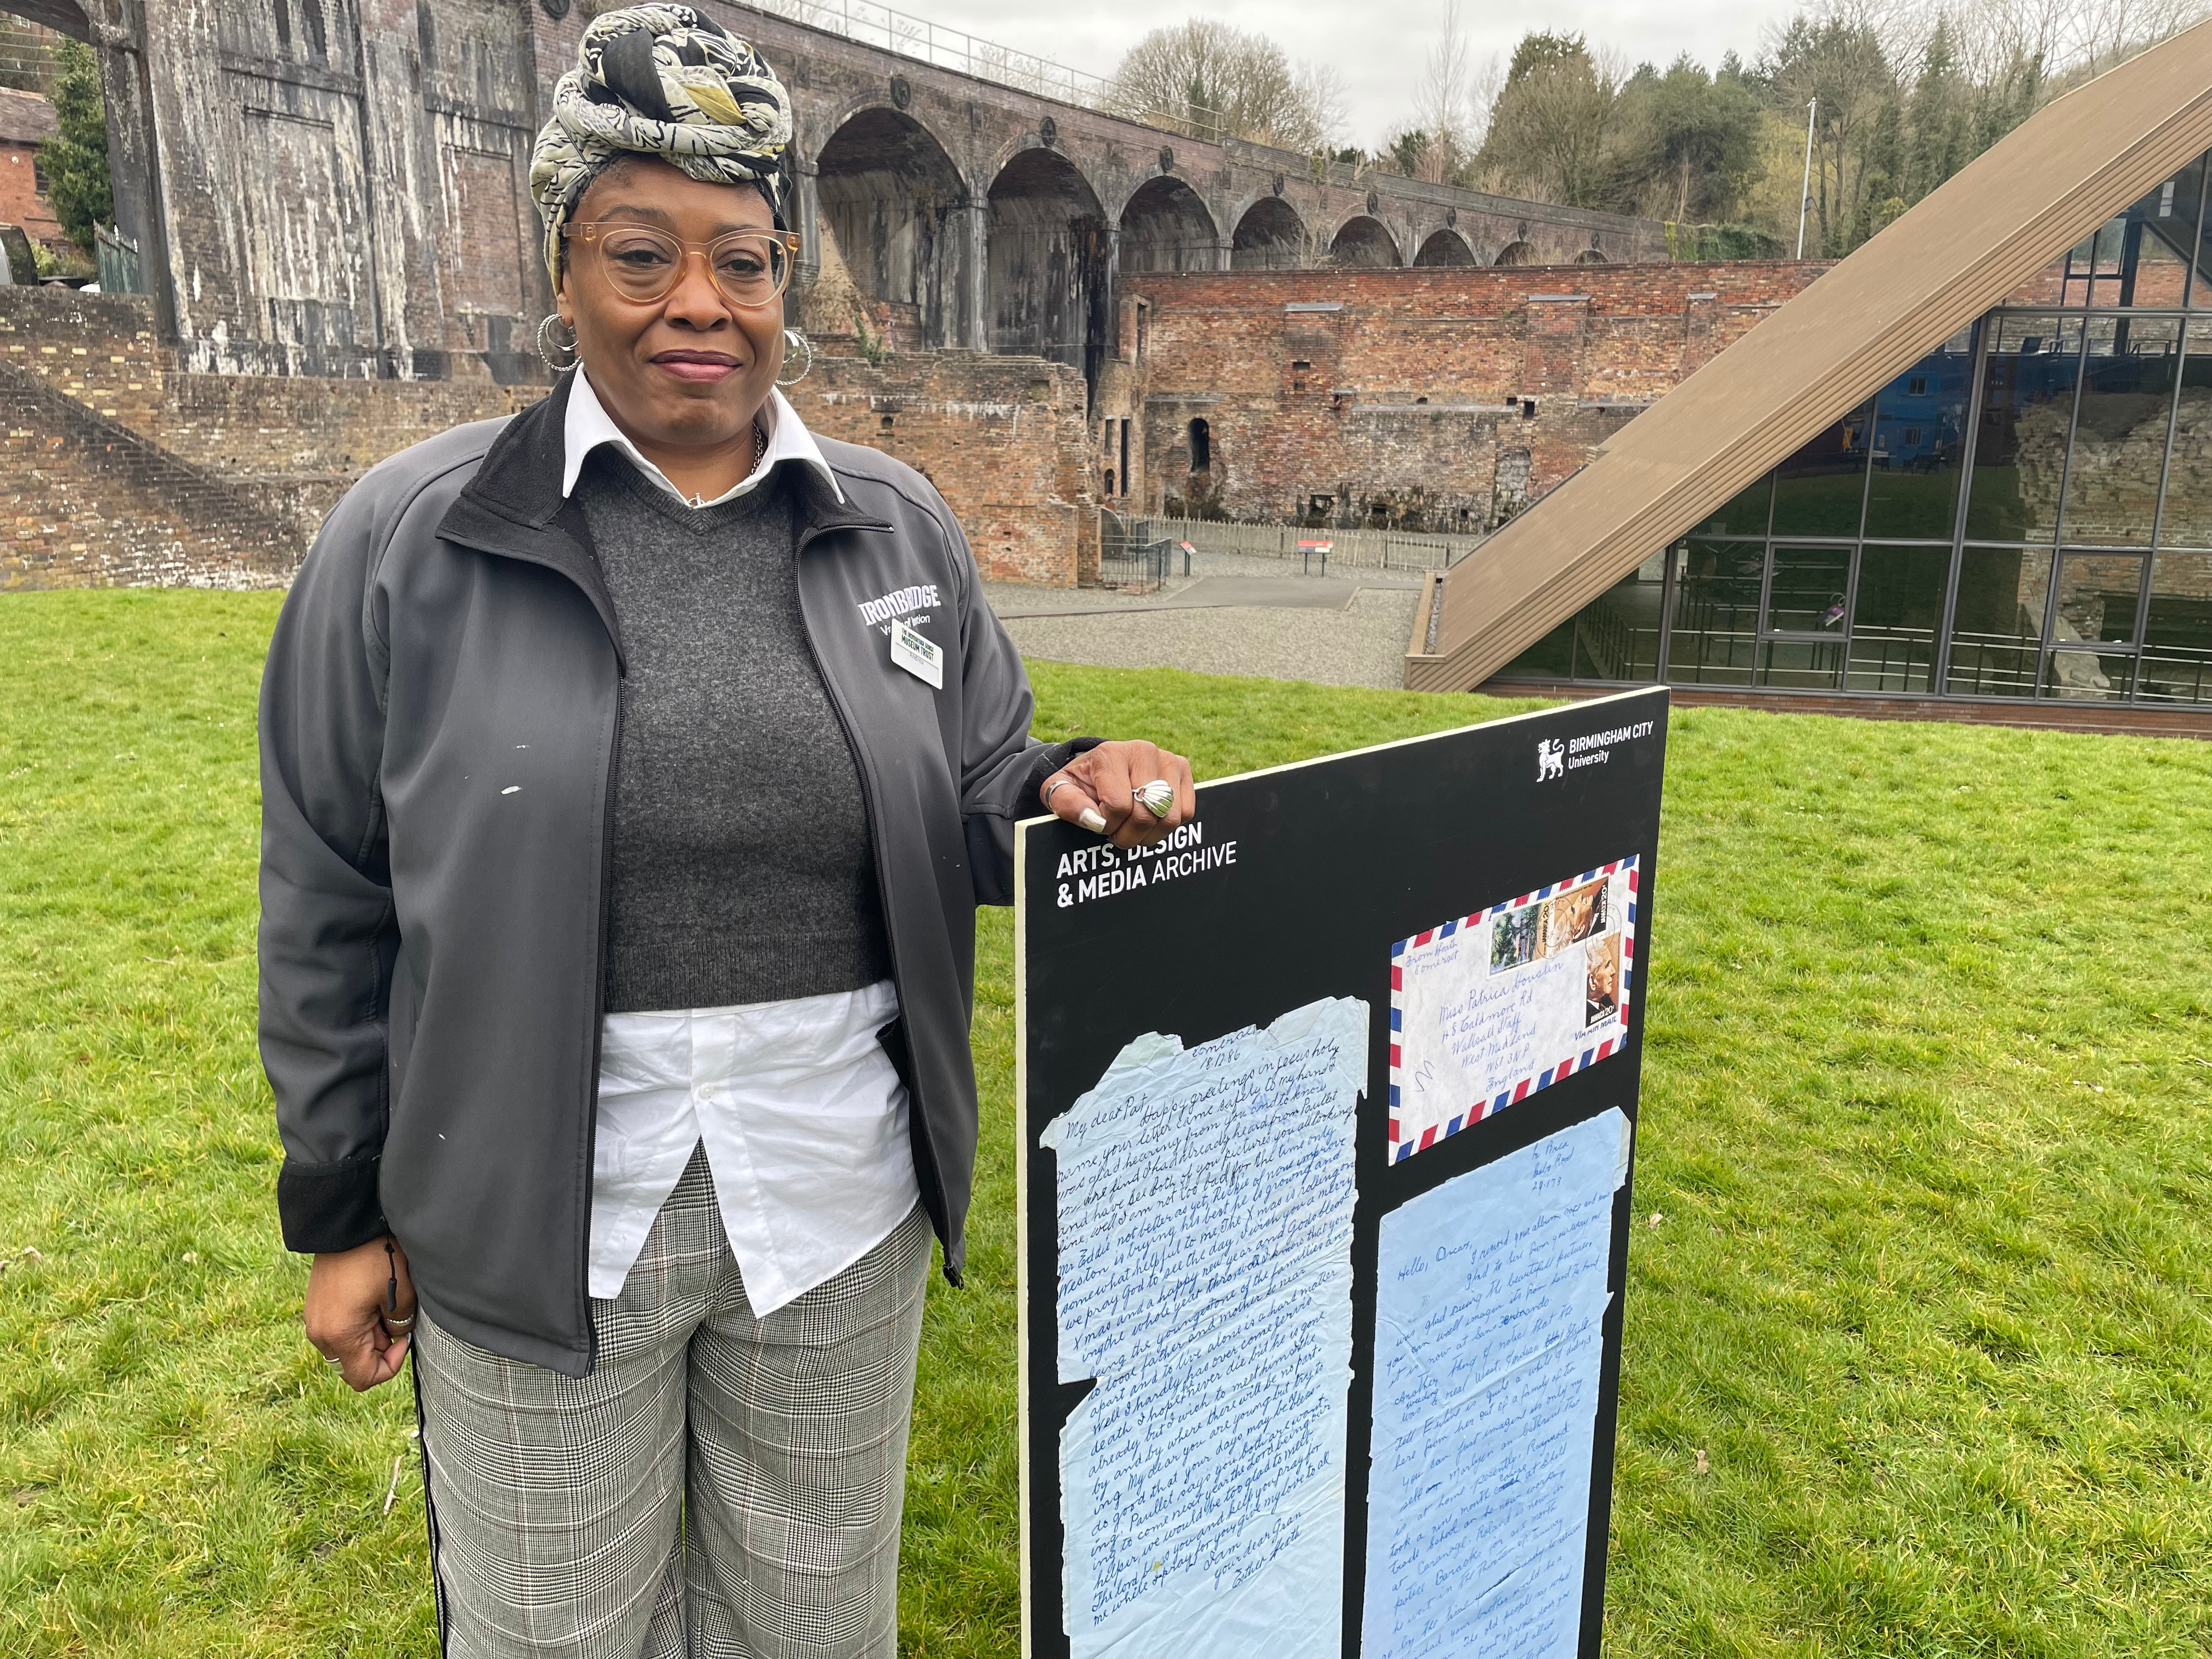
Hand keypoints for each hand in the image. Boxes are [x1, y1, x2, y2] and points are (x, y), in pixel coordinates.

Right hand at [303, 1234, 416, 1391]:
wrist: (346, 1225)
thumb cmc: (376, 1257)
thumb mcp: (401, 1294)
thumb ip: (401, 1325)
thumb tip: (397, 1337)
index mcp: (339, 1336)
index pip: (363, 1378)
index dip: (390, 1366)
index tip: (404, 1338)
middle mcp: (320, 1334)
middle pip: (354, 1364)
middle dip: (379, 1349)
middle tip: (394, 1317)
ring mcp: (314, 1320)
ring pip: (347, 1346)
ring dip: (369, 1335)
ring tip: (383, 1304)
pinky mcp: (316, 1306)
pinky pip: (338, 1329)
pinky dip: (357, 1323)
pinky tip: (370, 1298)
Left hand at [1040, 741, 1195, 847]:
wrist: (1101, 768)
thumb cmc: (1081, 783)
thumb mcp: (1060, 791)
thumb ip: (1068, 805)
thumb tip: (1095, 820)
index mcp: (1111, 754)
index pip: (1119, 806)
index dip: (1107, 824)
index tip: (1098, 820)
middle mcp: (1143, 751)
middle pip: (1146, 814)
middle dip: (1128, 834)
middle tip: (1116, 832)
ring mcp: (1167, 759)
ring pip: (1169, 817)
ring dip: (1149, 835)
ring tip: (1132, 829)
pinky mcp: (1183, 770)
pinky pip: (1185, 813)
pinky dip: (1166, 826)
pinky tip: (1150, 819)